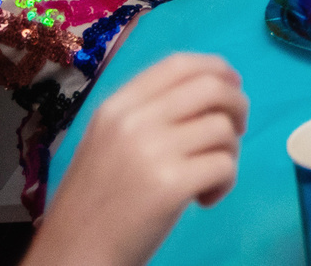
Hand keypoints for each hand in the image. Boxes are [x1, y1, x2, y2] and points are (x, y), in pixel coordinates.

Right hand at [29, 52, 247, 265]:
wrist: (73, 256)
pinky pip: (225, 165)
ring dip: (230, 152)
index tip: (233, 84)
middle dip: (238, 105)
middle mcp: (133, 121)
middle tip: (235, 132)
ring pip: (224, 128)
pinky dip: (225, 182)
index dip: (217, 68)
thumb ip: (148, 114)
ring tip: (208, 178)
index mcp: (116, 106)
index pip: (179, 64)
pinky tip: (204, 199)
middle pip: (212, 87)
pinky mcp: (171, 184)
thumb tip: (211, 88)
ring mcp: (152, 151)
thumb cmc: (94, 205)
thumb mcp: (107, 143)